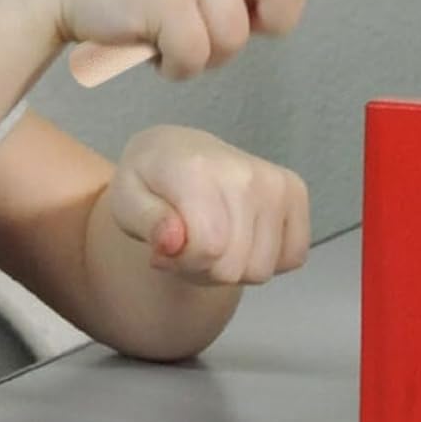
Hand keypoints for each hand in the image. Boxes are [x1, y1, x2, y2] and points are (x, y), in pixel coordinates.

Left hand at [106, 124, 309, 284]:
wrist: (174, 151)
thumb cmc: (149, 180)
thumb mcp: (125, 201)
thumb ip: (146, 222)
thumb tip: (172, 242)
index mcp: (197, 170)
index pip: (208, 249)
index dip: (184, 263)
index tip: (168, 247)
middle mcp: (244, 172)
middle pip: (235, 267)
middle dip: (205, 270)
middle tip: (187, 246)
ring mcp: (275, 181)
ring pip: (262, 269)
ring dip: (233, 269)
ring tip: (211, 241)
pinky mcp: (295, 191)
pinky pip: (293, 256)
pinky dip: (266, 259)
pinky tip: (241, 237)